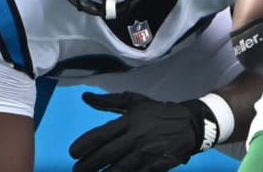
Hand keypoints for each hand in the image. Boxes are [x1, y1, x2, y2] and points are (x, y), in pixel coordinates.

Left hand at [69, 91, 216, 171]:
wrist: (190, 124)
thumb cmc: (157, 112)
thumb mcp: (134, 101)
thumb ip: (108, 101)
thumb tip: (85, 98)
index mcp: (129, 120)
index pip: (101, 134)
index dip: (85, 145)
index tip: (72, 152)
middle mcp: (136, 137)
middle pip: (107, 154)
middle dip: (88, 164)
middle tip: (76, 169)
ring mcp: (146, 153)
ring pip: (119, 168)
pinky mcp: (157, 166)